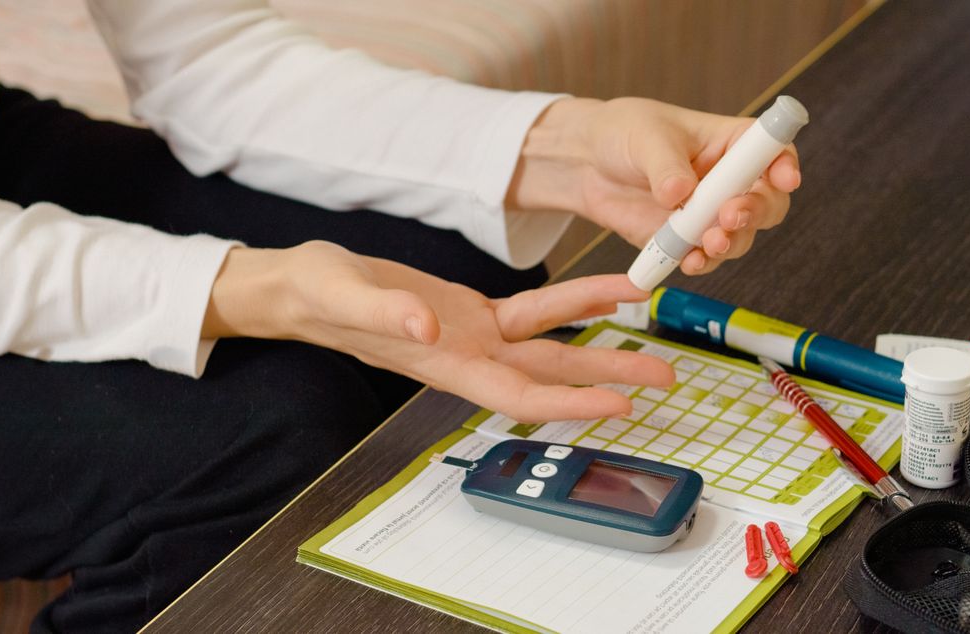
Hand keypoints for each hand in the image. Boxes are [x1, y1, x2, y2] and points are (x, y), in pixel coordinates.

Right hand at [202, 241, 673, 422]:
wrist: (304, 287)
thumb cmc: (316, 294)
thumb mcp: (343, 293)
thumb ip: (386, 312)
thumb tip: (428, 328)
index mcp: (443, 364)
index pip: (518, 396)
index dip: (567, 406)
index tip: (617, 407)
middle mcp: (468, 358)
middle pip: (551, 377)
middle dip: (607, 379)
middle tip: (665, 378)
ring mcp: (474, 338)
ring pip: (551, 347)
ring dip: (601, 345)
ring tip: (653, 345)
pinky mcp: (474, 314)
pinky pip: (534, 312)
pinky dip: (572, 303)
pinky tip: (610, 292)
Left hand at [507, 97, 800, 275]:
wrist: (586, 162)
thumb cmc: (624, 132)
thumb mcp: (646, 139)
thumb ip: (666, 166)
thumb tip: (680, 194)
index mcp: (730, 143)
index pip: (773, 152)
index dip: (785, 166)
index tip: (784, 179)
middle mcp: (728, 181)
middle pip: (767, 202)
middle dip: (755, 212)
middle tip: (730, 216)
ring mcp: (708, 213)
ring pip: (739, 236)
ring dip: (730, 243)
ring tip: (709, 243)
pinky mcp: (685, 239)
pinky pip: (705, 257)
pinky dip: (702, 262)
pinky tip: (692, 261)